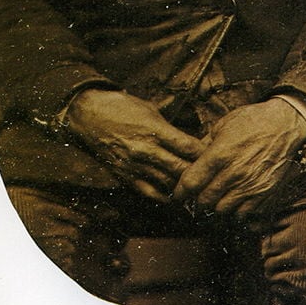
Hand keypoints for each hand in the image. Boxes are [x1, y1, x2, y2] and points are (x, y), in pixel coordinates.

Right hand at [65, 89, 202, 201]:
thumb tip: (188, 142)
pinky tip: (176, 195)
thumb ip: (169, 129)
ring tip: (198, 186)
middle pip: (181, 168)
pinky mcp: (126, 177)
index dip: (204, 153)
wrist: (90, 116)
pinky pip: (150, 193)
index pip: (188, 146)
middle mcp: (147, 151)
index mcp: (156, 130)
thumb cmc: (123, 108)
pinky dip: (165, 196)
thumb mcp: (151, 110)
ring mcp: (136, 166)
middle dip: (198, 171)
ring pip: (168, 183)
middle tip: (211, 173)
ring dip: (184, 185)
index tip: (215, 154)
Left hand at [173, 98, 305, 217]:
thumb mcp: (224, 124)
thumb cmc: (253, 120)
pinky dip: (236, 210)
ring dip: (216, 205)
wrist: (285, 123)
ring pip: (221, 210)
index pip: (191, 183)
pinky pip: (243, 213)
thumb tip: (190, 159)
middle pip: (204, 201)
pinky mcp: (264, 192)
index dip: (180, 192)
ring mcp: (250, 185)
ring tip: (217, 196)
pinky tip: (235, 199)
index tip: (178, 194)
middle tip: (199, 194)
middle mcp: (234, 172)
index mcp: (220, 154)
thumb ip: (205, 144)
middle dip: (198, 199)